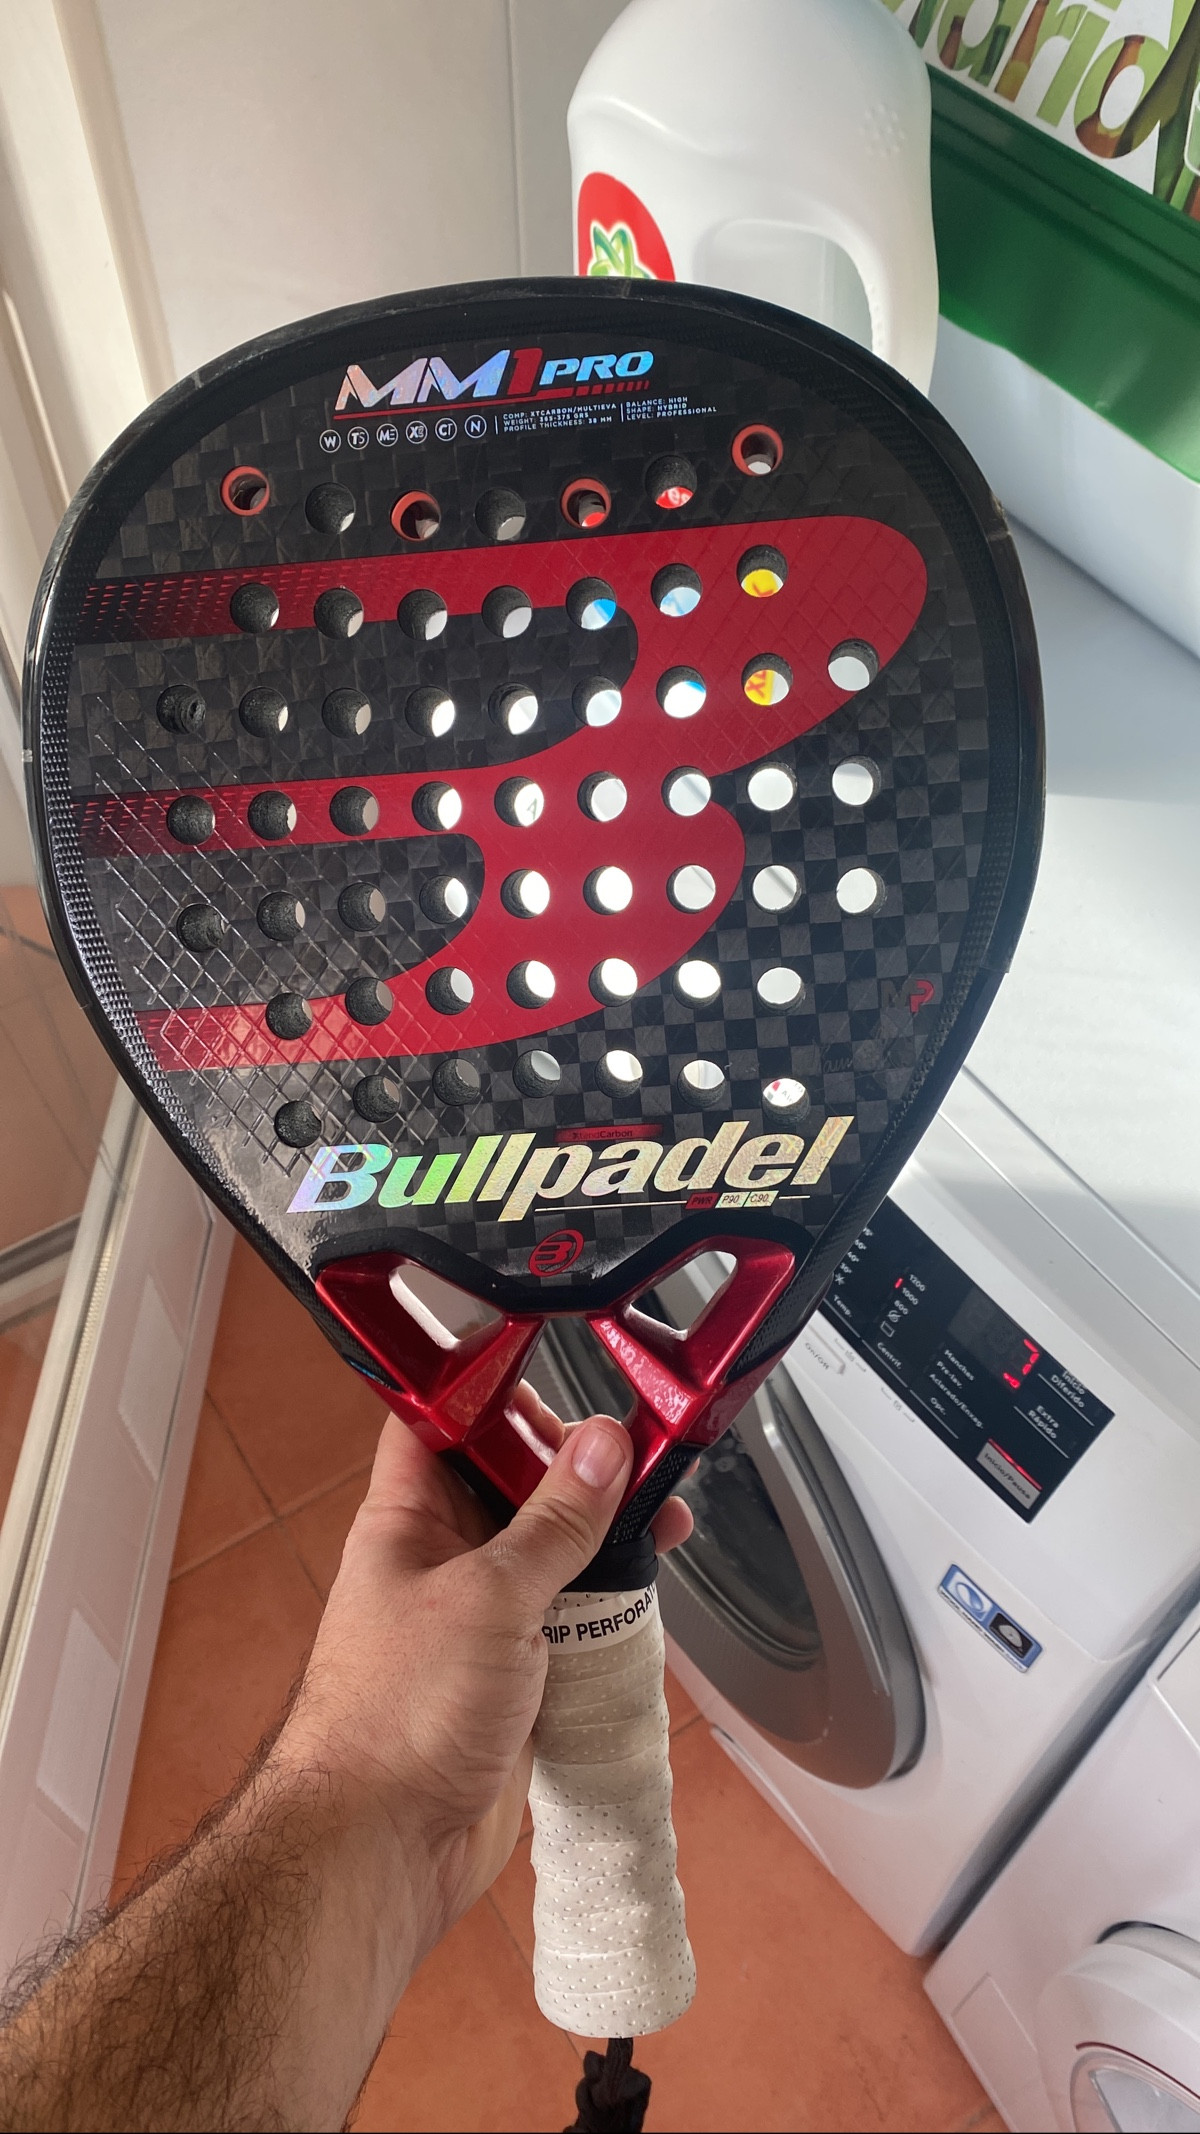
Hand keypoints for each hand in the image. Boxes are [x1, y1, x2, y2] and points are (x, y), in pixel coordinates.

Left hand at [271, 1389, 692, 1954]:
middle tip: (638, 1453)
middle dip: (577, 1466)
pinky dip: (608, 1603)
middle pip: (514, 1483)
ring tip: (661, 1516)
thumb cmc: (391, 1722)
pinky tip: (645, 1589)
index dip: (495, 1388)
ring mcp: (479, 1621)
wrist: (381, 1850)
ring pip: (551, 1552)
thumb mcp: (488, 1597)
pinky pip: (569, 1619)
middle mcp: (442, 1562)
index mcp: (407, 1521)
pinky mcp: (514, 1677)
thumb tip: (600, 1447)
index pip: (444, 1421)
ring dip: (604, 1535)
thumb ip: (552, 1523)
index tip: (561, 1369)